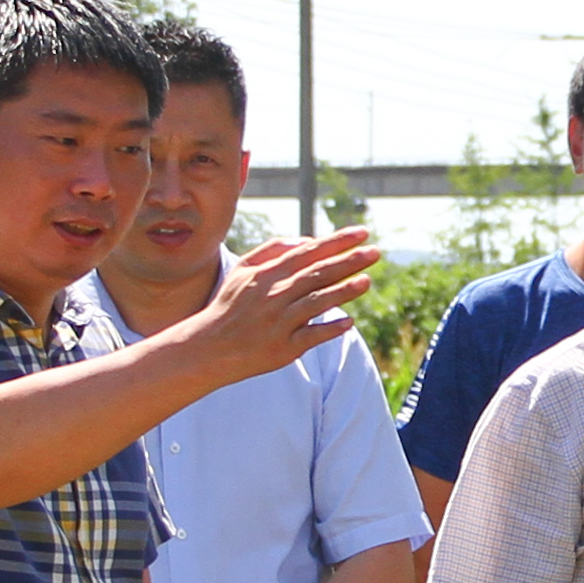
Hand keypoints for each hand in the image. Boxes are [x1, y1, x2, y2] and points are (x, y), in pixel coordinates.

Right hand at [187, 230, 387, 382]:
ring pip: (317, 303)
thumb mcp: (243, 270)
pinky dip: (330, 329)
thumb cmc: (230, 305)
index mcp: (267, 274)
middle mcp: (274, 296)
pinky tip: (349, 322)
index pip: (308, 252)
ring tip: (366, 281)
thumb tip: (307, 240)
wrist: (209, 347)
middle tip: (374, 252)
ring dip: (344, 291)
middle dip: (348, 261)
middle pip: (317, 274)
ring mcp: (279, 323)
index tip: (361, 233)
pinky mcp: (283, 349)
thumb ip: (273, 250)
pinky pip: (312, 337)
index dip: (336, 242)